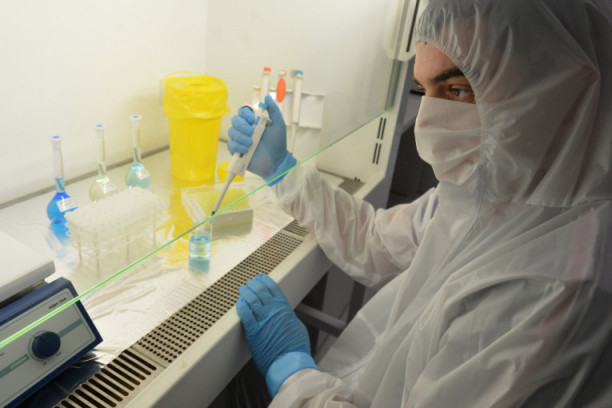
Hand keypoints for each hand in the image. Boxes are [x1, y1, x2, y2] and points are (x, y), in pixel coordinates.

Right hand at [228, 95, 296, 183]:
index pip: (242, 111)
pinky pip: (231, 145)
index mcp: (253, 121)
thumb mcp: (278, 124)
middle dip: (241, 125)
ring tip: (251, 143)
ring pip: (231, 132)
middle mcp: (245, 129)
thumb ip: (274, 110)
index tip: (251, 118)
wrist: (277, 161)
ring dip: (240, 136)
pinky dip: (237, 146)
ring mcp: (240, 140)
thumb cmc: (278, 142)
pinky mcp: (237, 151)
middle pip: (234, 120)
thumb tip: (267, 97)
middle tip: (252, 132)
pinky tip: (246, 150)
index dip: (244, 113)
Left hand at [237, 274, 315, 395]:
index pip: (274, 288)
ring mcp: (263, 320)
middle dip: (253, 284)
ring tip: (242, 290)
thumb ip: (288, 317)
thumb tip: (285, 314)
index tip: (260, 277)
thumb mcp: (297, 326)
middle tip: (248, 283)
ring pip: (251, 300)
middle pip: (260, 291)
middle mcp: (273, 311)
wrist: (289, 362)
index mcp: (285, 308)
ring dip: (245, 292)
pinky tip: (239, 303)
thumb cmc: (296, 347)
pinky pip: (244, 314)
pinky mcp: (253, 331)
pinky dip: (241, 306)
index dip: (265, 280)